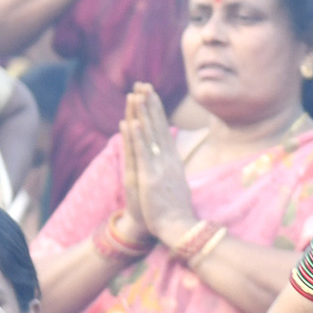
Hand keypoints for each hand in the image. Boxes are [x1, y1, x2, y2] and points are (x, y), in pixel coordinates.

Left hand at [123, 83, 195, 239]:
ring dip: (142, 113)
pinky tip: (132, 122)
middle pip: (157, 126)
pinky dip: (137, 137)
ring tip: (136, 94)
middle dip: (149, 104)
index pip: (163, 130)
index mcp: (172, 160)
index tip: (150, 94)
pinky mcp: (150, 178)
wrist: (179, 228)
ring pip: (149, 134)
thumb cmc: (176, 210)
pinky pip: (142, 153)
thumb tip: (171, 160)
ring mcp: (159, 167)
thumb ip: (172, 169)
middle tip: (143, 84)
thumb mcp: (175, 184)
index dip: (156, 111)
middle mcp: (167, 160)